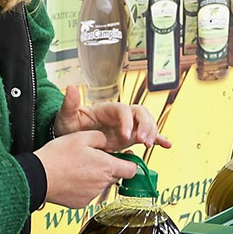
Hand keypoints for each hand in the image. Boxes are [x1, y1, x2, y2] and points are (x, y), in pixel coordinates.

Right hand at [35, 130, 139, 208]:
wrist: (38, 176)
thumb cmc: (57, 156)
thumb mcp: (82, 137)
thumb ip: (101, 138)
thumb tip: (107, 142)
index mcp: (107, 167)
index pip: (132, 170)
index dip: (130, 163)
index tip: (126, 158)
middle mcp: (102, 183)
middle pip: (116, 176)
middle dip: (109, 167)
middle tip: (94, 158)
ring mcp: (91, 195)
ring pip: (101, 185)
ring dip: (95, 177)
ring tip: (78, 167)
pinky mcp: (80, 203)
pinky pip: (88, 193)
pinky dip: (83, 186)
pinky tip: (71, 178)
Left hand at [52, 84, 171, 151]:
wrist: (73, 141)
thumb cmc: (70, 127)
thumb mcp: (66, 117)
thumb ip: (69, 104)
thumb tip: (70, 87)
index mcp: (108, 109)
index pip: (123, 110)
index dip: (127, 121)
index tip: (125, 136)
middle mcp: (121, 116)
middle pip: (140, 113)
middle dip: (145, 125)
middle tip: (142, 141)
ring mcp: (128, 126)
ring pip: (147, 122)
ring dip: (152, 132)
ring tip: (148, 145)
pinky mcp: (131, 136)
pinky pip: (148, 135)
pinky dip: (159, 138)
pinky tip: (166, 144)